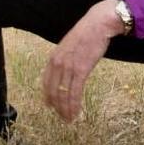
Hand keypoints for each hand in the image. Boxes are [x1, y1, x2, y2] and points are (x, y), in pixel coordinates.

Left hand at [42, 0, 124, 121]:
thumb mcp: (69, 46)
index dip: (48, 97)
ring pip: (63, 95)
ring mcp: (68, 67)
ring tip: (69, 119)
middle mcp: (58, 63)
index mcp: (53, 58)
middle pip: (53, 92)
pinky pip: (75, 92)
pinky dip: (74, 105)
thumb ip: (65, 59)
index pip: (46, 83)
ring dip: (65, 110)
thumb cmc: (86, 34)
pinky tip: (75, 112)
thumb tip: (66, 71)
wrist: (97, 24)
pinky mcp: (81, 70)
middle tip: (62, 117)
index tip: (51, 107)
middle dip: (57, 107)